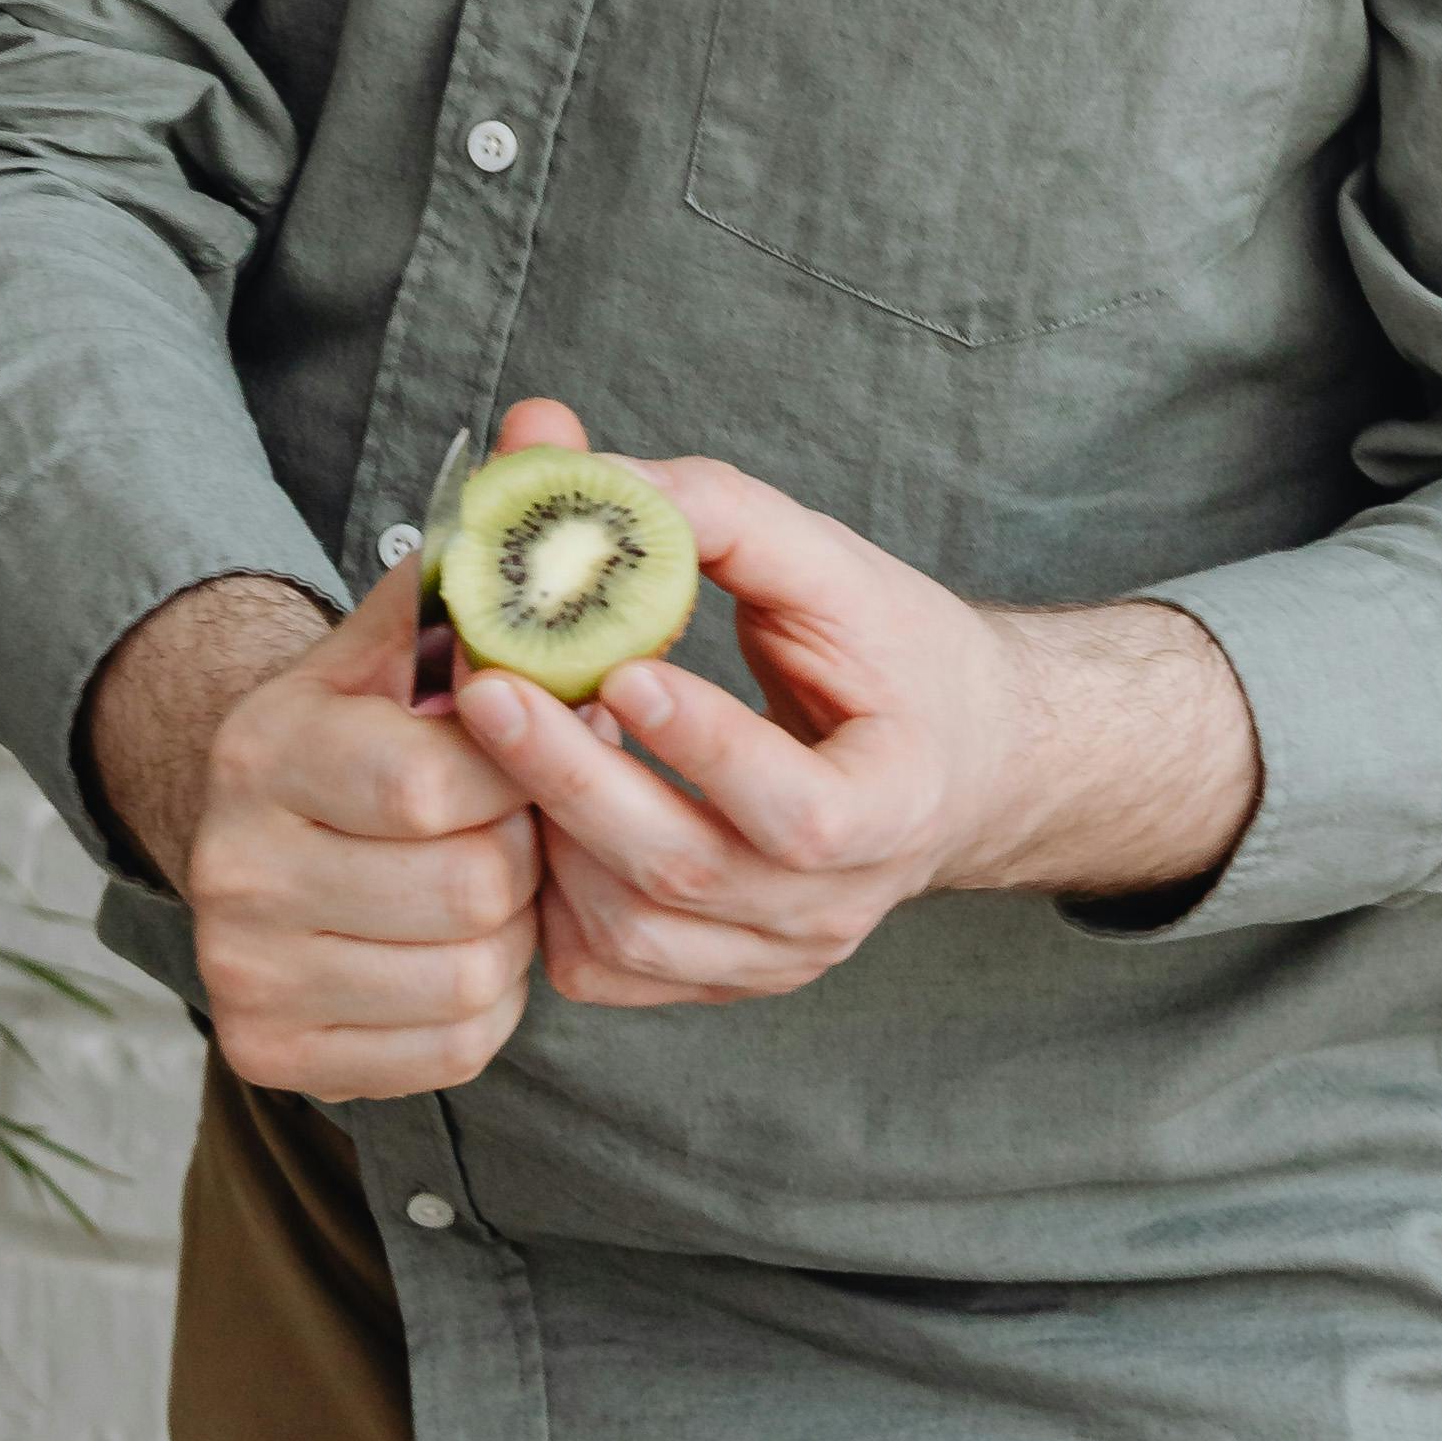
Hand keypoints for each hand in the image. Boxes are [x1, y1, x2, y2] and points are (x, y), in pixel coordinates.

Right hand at [86, 567, 539, 1101]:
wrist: (256, 832)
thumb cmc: (362, 730)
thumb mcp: (400, 640)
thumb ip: (479, 567)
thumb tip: (550, 461)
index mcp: (262, 749)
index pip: (434, 784)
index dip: (518, 771)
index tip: (528, 748)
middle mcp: (232, 866)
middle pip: (468, 889)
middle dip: (522, 854)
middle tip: (506, 825)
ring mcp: (241, 971)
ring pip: (469, 978)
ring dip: (511, 936)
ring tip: (483, 886)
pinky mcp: (267, 1052)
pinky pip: (450, 1051)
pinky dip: (484, 1008)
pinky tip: (454, 951)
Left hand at [441, 411, 1256, 1009]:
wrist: (951, 765)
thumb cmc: (895, 658)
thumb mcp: (836, 568)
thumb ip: (718, 512)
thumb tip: (577, 465)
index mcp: (899, 804)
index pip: (803, 813)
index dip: (710, 751)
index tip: (625, 673)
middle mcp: (838, 905)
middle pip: (689, 873)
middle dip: (572, 778)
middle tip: (491, 689)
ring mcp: (775, 955)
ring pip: (630, 930)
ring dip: (550, 828)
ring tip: (515, 733)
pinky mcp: (716, 975)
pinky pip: (604, 966)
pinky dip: (547, 894)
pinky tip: (535, 806)